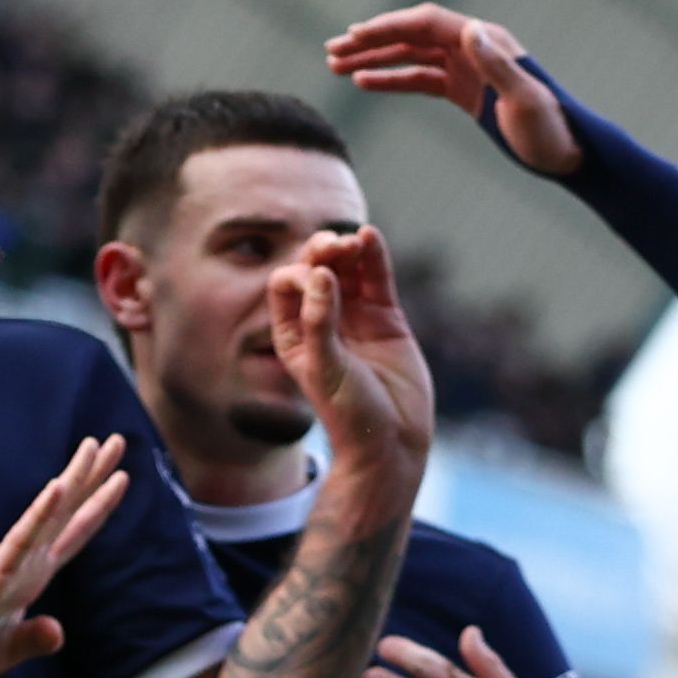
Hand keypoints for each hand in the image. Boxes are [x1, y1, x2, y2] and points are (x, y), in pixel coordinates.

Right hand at [0, 438, 130, 677]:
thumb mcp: (3, 651)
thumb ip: (32, 640)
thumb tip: (57, 632)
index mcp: (31, 576)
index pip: (74, 535)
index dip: (99, 506)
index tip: (122, 475)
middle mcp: (26, 563)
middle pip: (69, 514)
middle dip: (93, 476)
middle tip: (117, 440)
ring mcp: (12, 567)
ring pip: (50, 517)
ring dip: (73, 480)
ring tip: (93, 445)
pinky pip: (22, 541)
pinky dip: (41, 515)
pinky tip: (58, 488)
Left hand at [261, 224, 436, 500]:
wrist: (391, 441)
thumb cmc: (349, 413)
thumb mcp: (326, 368)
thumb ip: (321, 322)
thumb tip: (321, 274)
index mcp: (293, 335)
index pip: (286, 286)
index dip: (299, 274)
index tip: (317, 282)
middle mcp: (321, 321)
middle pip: (315, 270)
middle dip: (321, 253)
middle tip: (333, 246)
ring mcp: (355, 317)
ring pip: (347, 269)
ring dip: (347, 250)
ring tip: (354, 241)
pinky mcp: (386, 317)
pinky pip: (376, 278)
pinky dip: (374, 256)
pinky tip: (369, 236)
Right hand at [326, 5, 579, 178]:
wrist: (570, 152)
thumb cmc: (552, 130)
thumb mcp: (525, 100)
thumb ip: (498, 64)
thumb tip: (469, 29)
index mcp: (486, 41)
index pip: (427, 24)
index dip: (389, 28)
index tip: (354, 36)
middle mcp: (474, 47)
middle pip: (413, 35)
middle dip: (372, 41)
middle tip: (331, 51)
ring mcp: (467, 68)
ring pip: (411, 56)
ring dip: (374, 58)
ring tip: (336, 66)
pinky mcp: (464, 91)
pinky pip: (420, 79)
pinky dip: (392, 79)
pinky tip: (364, 83)